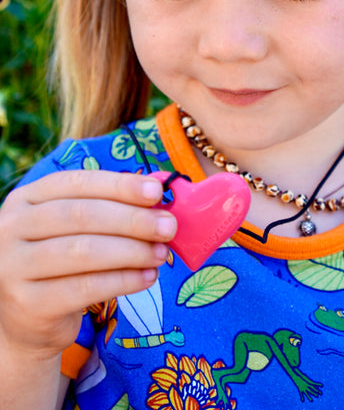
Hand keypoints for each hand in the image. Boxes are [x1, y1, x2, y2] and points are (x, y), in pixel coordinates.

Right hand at [0, 170, 175, 359]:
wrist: (27, 320)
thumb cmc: (61, 263)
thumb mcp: (73, 228)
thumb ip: (107, 208)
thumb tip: (157, 196)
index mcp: (26, 198)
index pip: (78, 183)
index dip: (120, 185)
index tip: (157, 192)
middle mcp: (11, 227)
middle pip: (82, 216)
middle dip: (132, 219)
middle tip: (168, 226)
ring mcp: (14, 266)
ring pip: (84, 251)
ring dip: (132, 251)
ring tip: (161, 253)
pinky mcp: (28, 304)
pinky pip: (85, 287)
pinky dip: (123, 280)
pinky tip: (147, 276)